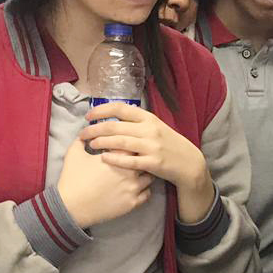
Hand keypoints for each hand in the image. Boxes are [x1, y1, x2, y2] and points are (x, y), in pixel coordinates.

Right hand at [57, 130, 153, 229]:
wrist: (72, 207)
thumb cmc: (73, 179)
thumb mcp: (74, 154)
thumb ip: (81, 140)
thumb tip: (84, 134)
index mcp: (119, 157)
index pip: (134, 143)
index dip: (130, 143)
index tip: (125, 146)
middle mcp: (130, 171)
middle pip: (145, 159)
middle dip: (140, 158)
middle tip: (133, 159)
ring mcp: (133, 188)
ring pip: (149, 177)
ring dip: (144, 174)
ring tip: (136, 174)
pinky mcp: (132, 203)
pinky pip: (147, 194)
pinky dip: (143, 190)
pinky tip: (135, 188)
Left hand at [81, 104, 213, 222]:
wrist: (188, 162)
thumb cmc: (168, 144)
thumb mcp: (155, 127)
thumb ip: (137, 122)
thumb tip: (114, 116)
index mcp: (148, 118)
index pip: (120, 109)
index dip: (101, 110)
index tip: (88, 116)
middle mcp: (149, 130)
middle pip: (115, 126)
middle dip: (95, 129)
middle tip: (83, 133)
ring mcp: (152, 146)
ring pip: (119, 142)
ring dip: (101, 142)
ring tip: (90, 144)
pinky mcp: (153, 163)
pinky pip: (129, 160)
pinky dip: (114, 158)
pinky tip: (103, 158)